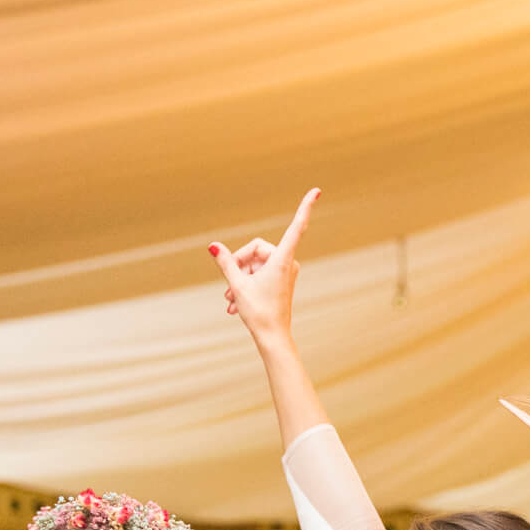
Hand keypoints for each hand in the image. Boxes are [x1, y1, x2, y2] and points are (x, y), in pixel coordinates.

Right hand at [209, 188, 317, 344]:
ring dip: (240, 279)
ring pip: (256, 265)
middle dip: (239, 266)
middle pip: (256, 250)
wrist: (273, 338)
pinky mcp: (282, 281)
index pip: (296, 226)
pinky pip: (260, 274)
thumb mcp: (237, 285)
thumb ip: (226, 263)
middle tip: (229, 287)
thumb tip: (212, 246)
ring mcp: (285, 272)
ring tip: (230, 299)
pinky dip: (247, 285)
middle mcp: (287, 263)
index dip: (305, 208)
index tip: (317, 191)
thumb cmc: (259, 313)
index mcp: (282, 259)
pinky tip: (234, 303)